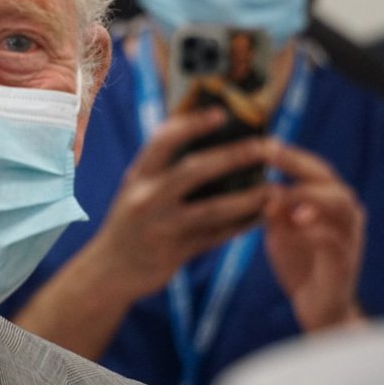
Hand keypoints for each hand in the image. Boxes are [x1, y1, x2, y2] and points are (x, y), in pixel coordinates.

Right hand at [88, 107, 273, 300]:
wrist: (109, 271)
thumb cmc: (129, 224)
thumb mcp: (136, 190)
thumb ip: (161, 170)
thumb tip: (204, 141)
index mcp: (137, 176)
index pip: (163, 140)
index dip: (192, 124)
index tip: (220, 113)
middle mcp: (146, 198)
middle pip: (194, 171)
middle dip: (232, 156)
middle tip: (265, 147)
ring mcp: (161, 226)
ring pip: (212, 209)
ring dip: (247, 199)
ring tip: (274, 189)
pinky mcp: (174, 252)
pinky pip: (216, 237)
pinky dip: (241, 227)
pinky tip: (263, 218)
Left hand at [262, 142, 365, 331]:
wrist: (320, 309)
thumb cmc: (300, 264)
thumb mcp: (279, 233)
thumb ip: (274, 211)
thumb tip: (265, 189)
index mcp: (330, 203)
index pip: (314, 169)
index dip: (291, 155)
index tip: (264, 143)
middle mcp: (346, 214)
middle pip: (328, 178)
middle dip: (298, 164)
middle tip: (270, 154)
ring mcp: (350, 237)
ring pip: (339, 203)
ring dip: (308, 193)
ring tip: (282, 190)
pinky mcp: (346, 263)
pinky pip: (336, 239)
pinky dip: (315, 227)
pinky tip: (296, 221)